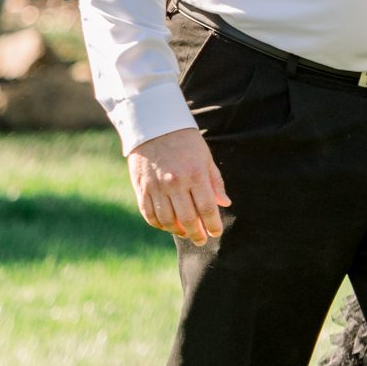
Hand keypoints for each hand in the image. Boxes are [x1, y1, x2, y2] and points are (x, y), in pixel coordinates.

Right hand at [127, 126, 229, 244]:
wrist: (155, 125)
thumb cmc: (185, 141)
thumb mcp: (205, 156)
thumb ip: (215, 181)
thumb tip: (225, 204)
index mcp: (195, 174)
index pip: (207, 208)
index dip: (213, 225)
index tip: (216, 233)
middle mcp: (175, 183)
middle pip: (188, 219)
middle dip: (197, 234)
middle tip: (202, 240)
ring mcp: (157, 187)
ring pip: (168, 221)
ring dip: (178, 231)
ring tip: (186, 233)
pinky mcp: (142, 189)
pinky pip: (150, 215)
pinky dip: (159, 225)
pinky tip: (168, 225)